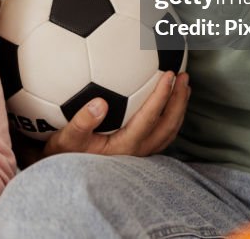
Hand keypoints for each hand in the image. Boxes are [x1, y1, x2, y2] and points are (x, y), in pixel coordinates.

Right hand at [43, 70, 189, 157]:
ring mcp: (141, 154)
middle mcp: (138, 152)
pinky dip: (170, 117)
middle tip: (185, 76)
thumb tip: (99, 103)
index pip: (150, 118)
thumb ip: (82, 122)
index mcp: (125, 147)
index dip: (162, 95)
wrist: (65, 175)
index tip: (169, 74)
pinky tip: (169, 103)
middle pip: (168, 125)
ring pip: (169, 131)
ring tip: (184, 86)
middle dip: (179, 100)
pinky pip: (162, 134)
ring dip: (179, 108)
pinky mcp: (139, 153)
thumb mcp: (66, 138)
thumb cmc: (64, 153)